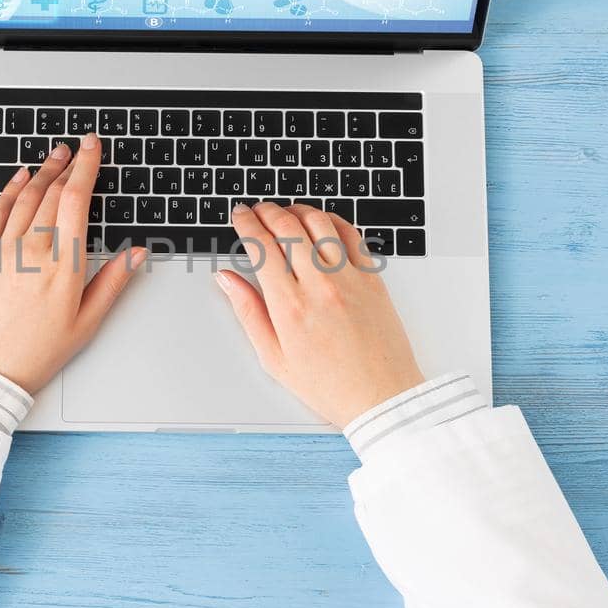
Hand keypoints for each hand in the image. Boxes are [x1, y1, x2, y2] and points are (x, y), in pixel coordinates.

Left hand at [0, 134, 145, 393]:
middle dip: (68, 165)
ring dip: (43, 172)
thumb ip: (111, 284)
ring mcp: (4, 250)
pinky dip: (10, 189)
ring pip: (26, 198)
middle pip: (52, 193)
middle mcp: (32, 251)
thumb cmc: (32, 355)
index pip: (77, 201)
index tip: (93, 147)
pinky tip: (20, 178)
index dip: (87, 167)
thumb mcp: (84, 325)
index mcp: (63, 267)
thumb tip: (135, 255)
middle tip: (78, 147)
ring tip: (55, 156)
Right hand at [215, 202, 423, 427]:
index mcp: (289, 306)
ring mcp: (349, 278)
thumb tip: (227, 280)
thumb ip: (248, 313)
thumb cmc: (330, 385)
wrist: (381, 398)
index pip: (261, 246)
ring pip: (319, 223)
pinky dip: (332, 221)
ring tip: (286, 212)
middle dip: (266, 210)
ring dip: (297, 210)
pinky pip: (351, 234)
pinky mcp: (372, 278)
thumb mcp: (274, 358)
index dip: (245, 223)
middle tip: (257, 209)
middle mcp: (319, 286)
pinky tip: (322, 223)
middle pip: (287, 226)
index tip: (239, 215)